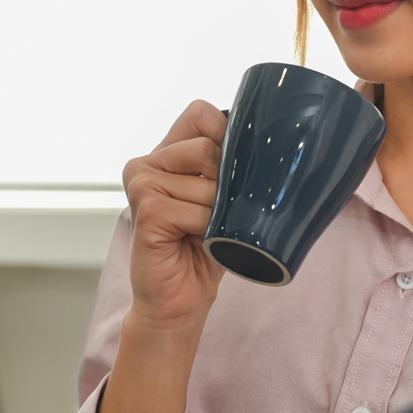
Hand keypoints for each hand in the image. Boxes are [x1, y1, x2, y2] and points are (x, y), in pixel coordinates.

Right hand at [123, 100, 227, 330]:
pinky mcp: (146, 209)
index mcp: (166, 153)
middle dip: (227, 183)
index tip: (236, 172)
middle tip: (219, 212)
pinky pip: (198, 211)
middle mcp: (147, 162)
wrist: (180, 299)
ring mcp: (142, 183)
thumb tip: (270, 144)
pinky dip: (209, 231)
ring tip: (206, 231)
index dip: (227, 137)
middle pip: (207, 146)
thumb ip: (230, 165)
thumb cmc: (205, 247)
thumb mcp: (223, 197)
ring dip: (220, 213)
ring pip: (208, 181)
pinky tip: (196, 242)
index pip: (201, 113)